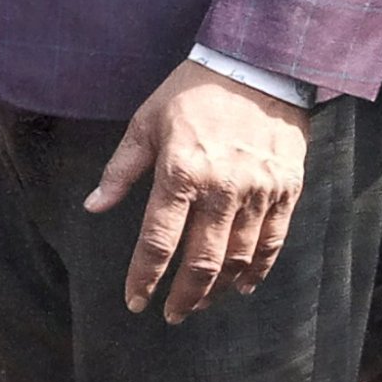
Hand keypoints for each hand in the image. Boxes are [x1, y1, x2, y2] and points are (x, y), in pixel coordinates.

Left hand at [88, 60, 309, 321]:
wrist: (259, 66)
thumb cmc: (192, 93)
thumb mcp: (146, 123)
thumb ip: (121, 170)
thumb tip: (93, 206)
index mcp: (180, 171)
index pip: (158, 240)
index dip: (144, 277)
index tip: (135, 302)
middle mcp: (222, 187)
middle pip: (202, 260)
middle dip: (184, 296)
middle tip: (172, 315)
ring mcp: (259, 191)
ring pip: (238, 257)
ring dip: (218, 288)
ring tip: (201, 303)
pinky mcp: (287, 190)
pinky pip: (272, 241)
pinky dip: (258, 269)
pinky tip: (243, 285)